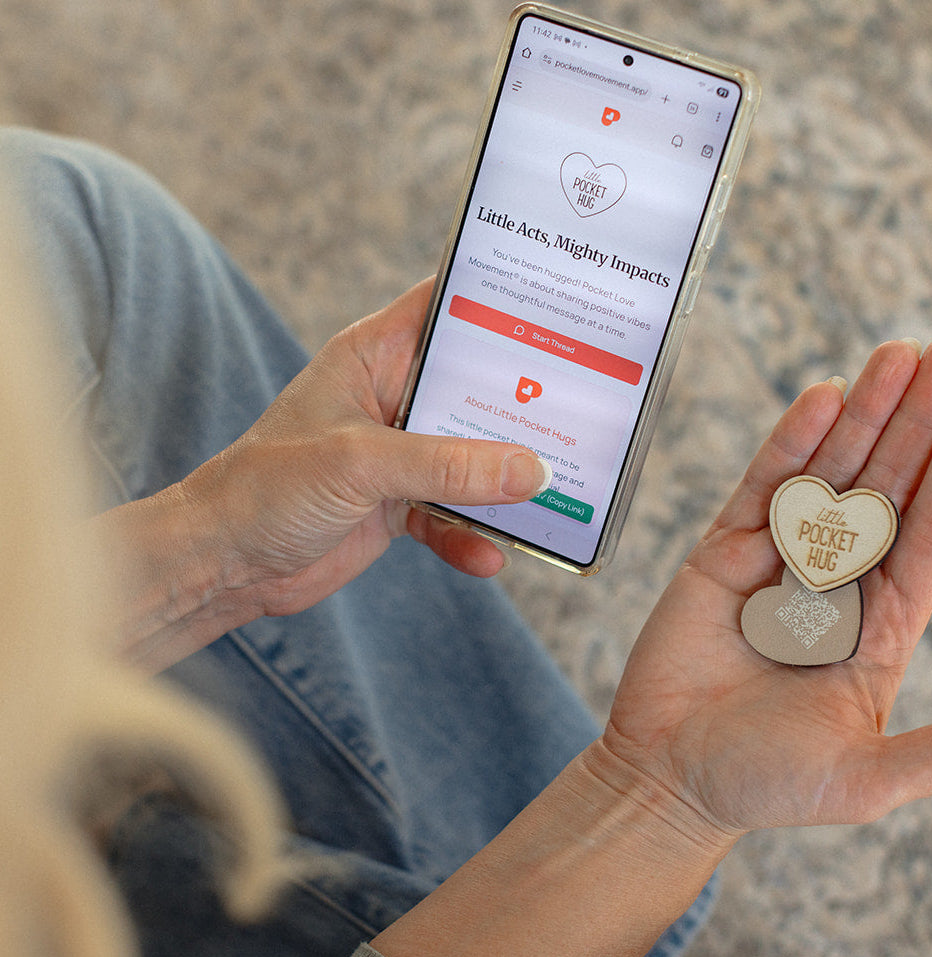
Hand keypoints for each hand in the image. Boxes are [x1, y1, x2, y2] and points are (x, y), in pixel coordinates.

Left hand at [100, 279, 548, 668]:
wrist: (225, 562)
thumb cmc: (267, 486)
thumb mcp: (361, 463)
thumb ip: (447, 466)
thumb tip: (529, 470)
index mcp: (374, 355)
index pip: (447, 306)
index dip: (501, 299)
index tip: (561, 305)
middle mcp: (393, 396)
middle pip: (475, 387)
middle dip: (524, 403)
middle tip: (586, 408)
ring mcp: (400, 453)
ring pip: (473, 455)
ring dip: (506, 479)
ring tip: (554, 495)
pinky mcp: (399, 503)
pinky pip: (453, 513)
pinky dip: (471, 535)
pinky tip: (490, 556)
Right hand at [606, 336, 931, 845]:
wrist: (667, 777)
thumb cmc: (763, 784)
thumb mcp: (862, 780)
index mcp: (880, 629)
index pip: (931, 536)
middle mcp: (837, 584)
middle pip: (889, 488)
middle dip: (920, 421)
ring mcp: (778, 562)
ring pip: (830, 474)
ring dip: (865, 414)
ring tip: (898, 354)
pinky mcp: (722, 554)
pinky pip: (762, 487)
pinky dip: (791, 443)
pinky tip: (825, 398)